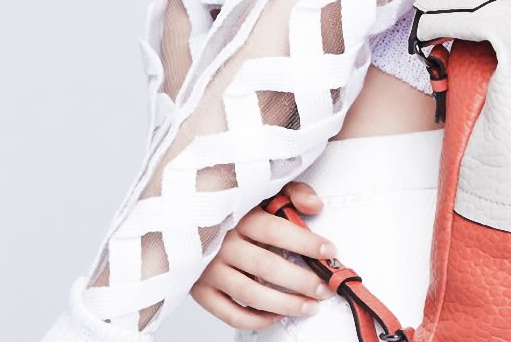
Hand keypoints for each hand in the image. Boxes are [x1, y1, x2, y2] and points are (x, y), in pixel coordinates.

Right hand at [191, 180, 339, 329]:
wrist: (181, 218)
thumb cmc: (231, 208)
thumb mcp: (262, 190)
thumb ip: (292, 192)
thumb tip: (315, 206)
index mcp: (237, 216)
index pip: (276, 230)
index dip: (305, 242)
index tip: (329, 251)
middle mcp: (221, 243)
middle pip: (266, 266)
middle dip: (300, 280)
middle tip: (324, 288)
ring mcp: (209, 269)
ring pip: (250, 293)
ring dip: (284, 304)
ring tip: (309, 307)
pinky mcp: (200, 290)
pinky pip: (230, 313)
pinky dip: (255, 319)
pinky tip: (276, 315)